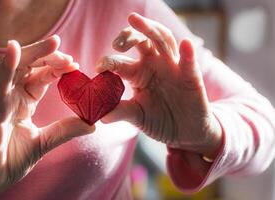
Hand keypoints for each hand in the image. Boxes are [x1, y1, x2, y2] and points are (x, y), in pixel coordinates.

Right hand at [0, 36, 94, 199]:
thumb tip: (92, 123)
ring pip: (16, 68)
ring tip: (52, 43)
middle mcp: (12, 96)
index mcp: (24, 101)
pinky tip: (14, 49)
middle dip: (48, 56)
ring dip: (33, 53)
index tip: (75, 65)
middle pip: (29, 66)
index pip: (41, 77)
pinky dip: (6, 66)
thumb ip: (66, 130)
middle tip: (66, 52)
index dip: (57, 68)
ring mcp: (0, 100)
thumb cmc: (10, 159)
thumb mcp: (45, 141)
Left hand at [96, 13, 221, 158]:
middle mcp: (153, 64)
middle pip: (141, 41)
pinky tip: (185, 44)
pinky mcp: (191, 76)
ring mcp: (172, 67)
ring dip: (150, 29)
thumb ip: (120, 112)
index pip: (120, 61)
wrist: (184, 132)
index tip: (99, 67)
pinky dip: (188, 52)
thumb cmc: (158, 119)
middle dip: (127, 36)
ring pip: (162, 40)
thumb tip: (100, 117)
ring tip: (135, 20)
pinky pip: (189, 62)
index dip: (109, 62)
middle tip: (116, 43)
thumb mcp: (137, 116)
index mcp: (137, 73)